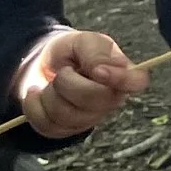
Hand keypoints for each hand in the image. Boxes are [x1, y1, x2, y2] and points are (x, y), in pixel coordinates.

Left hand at [13, 27, 148, 138]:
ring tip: (50, 83)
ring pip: (67, 115)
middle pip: (95, 100)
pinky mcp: (66, 130)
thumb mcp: (83, 41)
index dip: (121, 79)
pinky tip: (37, 95)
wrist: (40, 65)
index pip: (137, 82)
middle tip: (62, 71)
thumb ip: (96, 52)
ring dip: (49, 94)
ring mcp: (90, 118)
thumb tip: (104, 69)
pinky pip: (46, 125)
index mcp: (121, 74)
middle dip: (67, 82)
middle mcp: (111, 100)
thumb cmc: (70, 51)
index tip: (98, 71)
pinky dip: (33, 105)